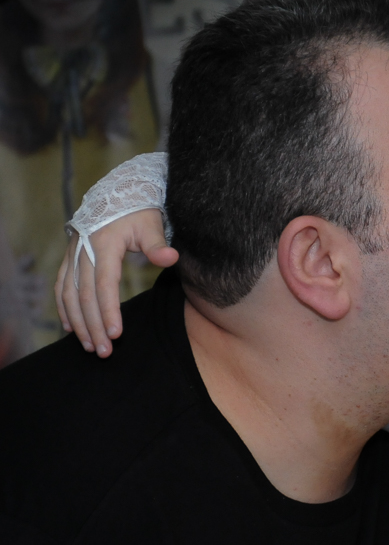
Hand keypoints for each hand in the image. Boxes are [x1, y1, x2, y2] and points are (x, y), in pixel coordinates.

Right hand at [54, 209, 176, 356]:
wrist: (118, 193)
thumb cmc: (138, 211)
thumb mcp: (151, 224)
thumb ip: (158, 245)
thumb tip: (171, 259)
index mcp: (104, 245)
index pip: (105, 284)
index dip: (108, 310)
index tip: (116, 333)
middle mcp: (83, 251)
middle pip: (84, 296)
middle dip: (94, 326)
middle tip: (105, 351)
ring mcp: (72, 255)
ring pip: (69, 295)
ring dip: (78, 322)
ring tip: (90, 346)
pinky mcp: (69, 258)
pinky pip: (61, 287)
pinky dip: (63, 309)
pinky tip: (71, 328)